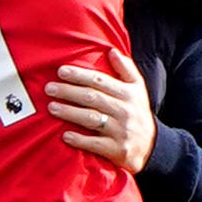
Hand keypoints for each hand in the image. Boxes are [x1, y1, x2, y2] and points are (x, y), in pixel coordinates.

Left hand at [46, 49, 154, 172]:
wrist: (152, 147)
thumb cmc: (137, 113)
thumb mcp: (138, 89)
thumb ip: (126, 68)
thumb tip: (111, 50)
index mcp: (128, 93)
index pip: (100, 81)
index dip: (79, 75)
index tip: (61, 71)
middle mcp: (125, 111)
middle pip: (92, 98)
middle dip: (69, 92)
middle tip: (49, 88)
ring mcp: (122, 131)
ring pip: (92, 119)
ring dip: (70, 112)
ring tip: (51, 107)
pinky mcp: (118, 150)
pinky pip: (96, 144)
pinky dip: (80, 139)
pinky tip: (65, 135)